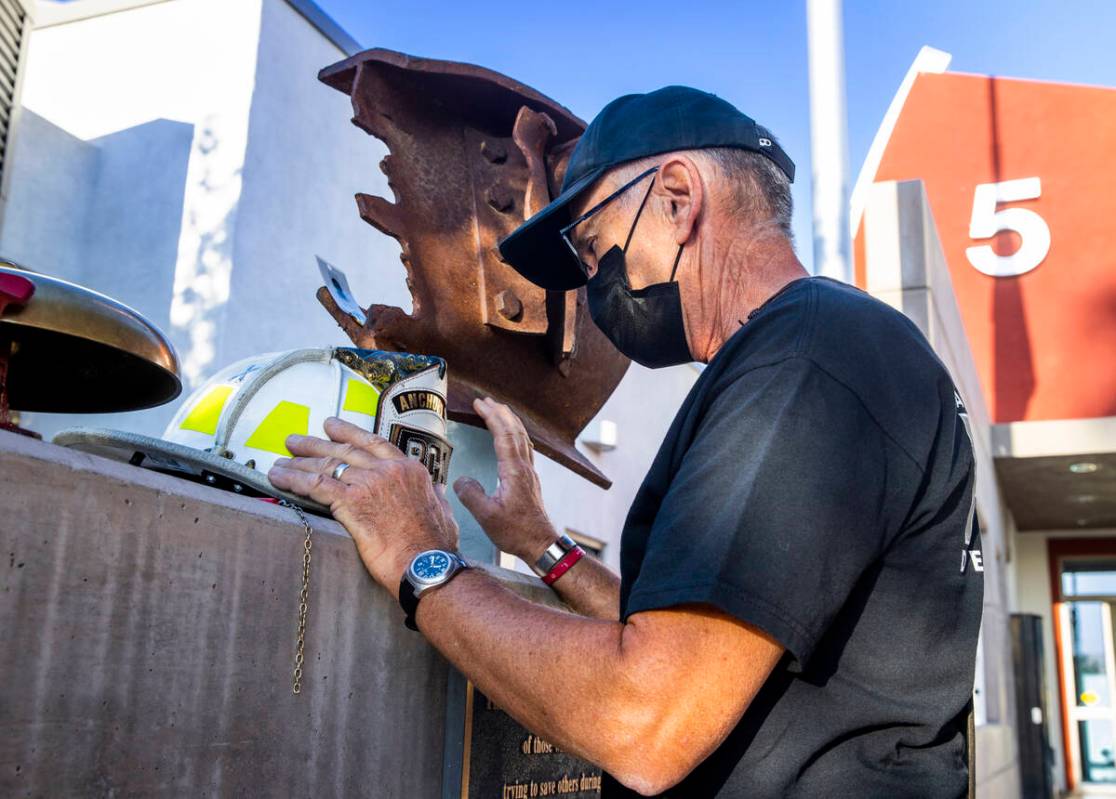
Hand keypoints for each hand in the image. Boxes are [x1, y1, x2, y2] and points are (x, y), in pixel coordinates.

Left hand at [267, 417, 459, 598]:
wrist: (427, 565)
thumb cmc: (436, 546)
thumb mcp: (443, 512)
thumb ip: (436, 496)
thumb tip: (437, 490)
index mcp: (409, 470)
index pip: (373, 443)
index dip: (348, 432)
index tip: (330, 426)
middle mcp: (387, 470)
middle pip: (343, 450)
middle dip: (315, 445)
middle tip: (294, 441)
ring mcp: (368, 483)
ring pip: (326, 465)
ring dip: (298, 463)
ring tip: (280, 462)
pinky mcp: (351, 502)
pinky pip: (315, 484)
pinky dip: (293, 479)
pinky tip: (277, 477)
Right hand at [453, 397, 558, 562]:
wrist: (540, 543)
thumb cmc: (516, 532)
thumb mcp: (487, 516)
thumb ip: (471, 495)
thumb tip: (460, 480)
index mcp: (514, 472)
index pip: (504, 435)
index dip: (492, 417)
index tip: (480, 404)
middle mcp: (524, 468)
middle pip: (515, 431)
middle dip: (500, 412)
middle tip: (485, 401)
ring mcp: (529, 472)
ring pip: (522, 437)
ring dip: (510, 421)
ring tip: (498, 411)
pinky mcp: (529, 479)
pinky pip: (524, 447)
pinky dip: (516, 434)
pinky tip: (511, 437)